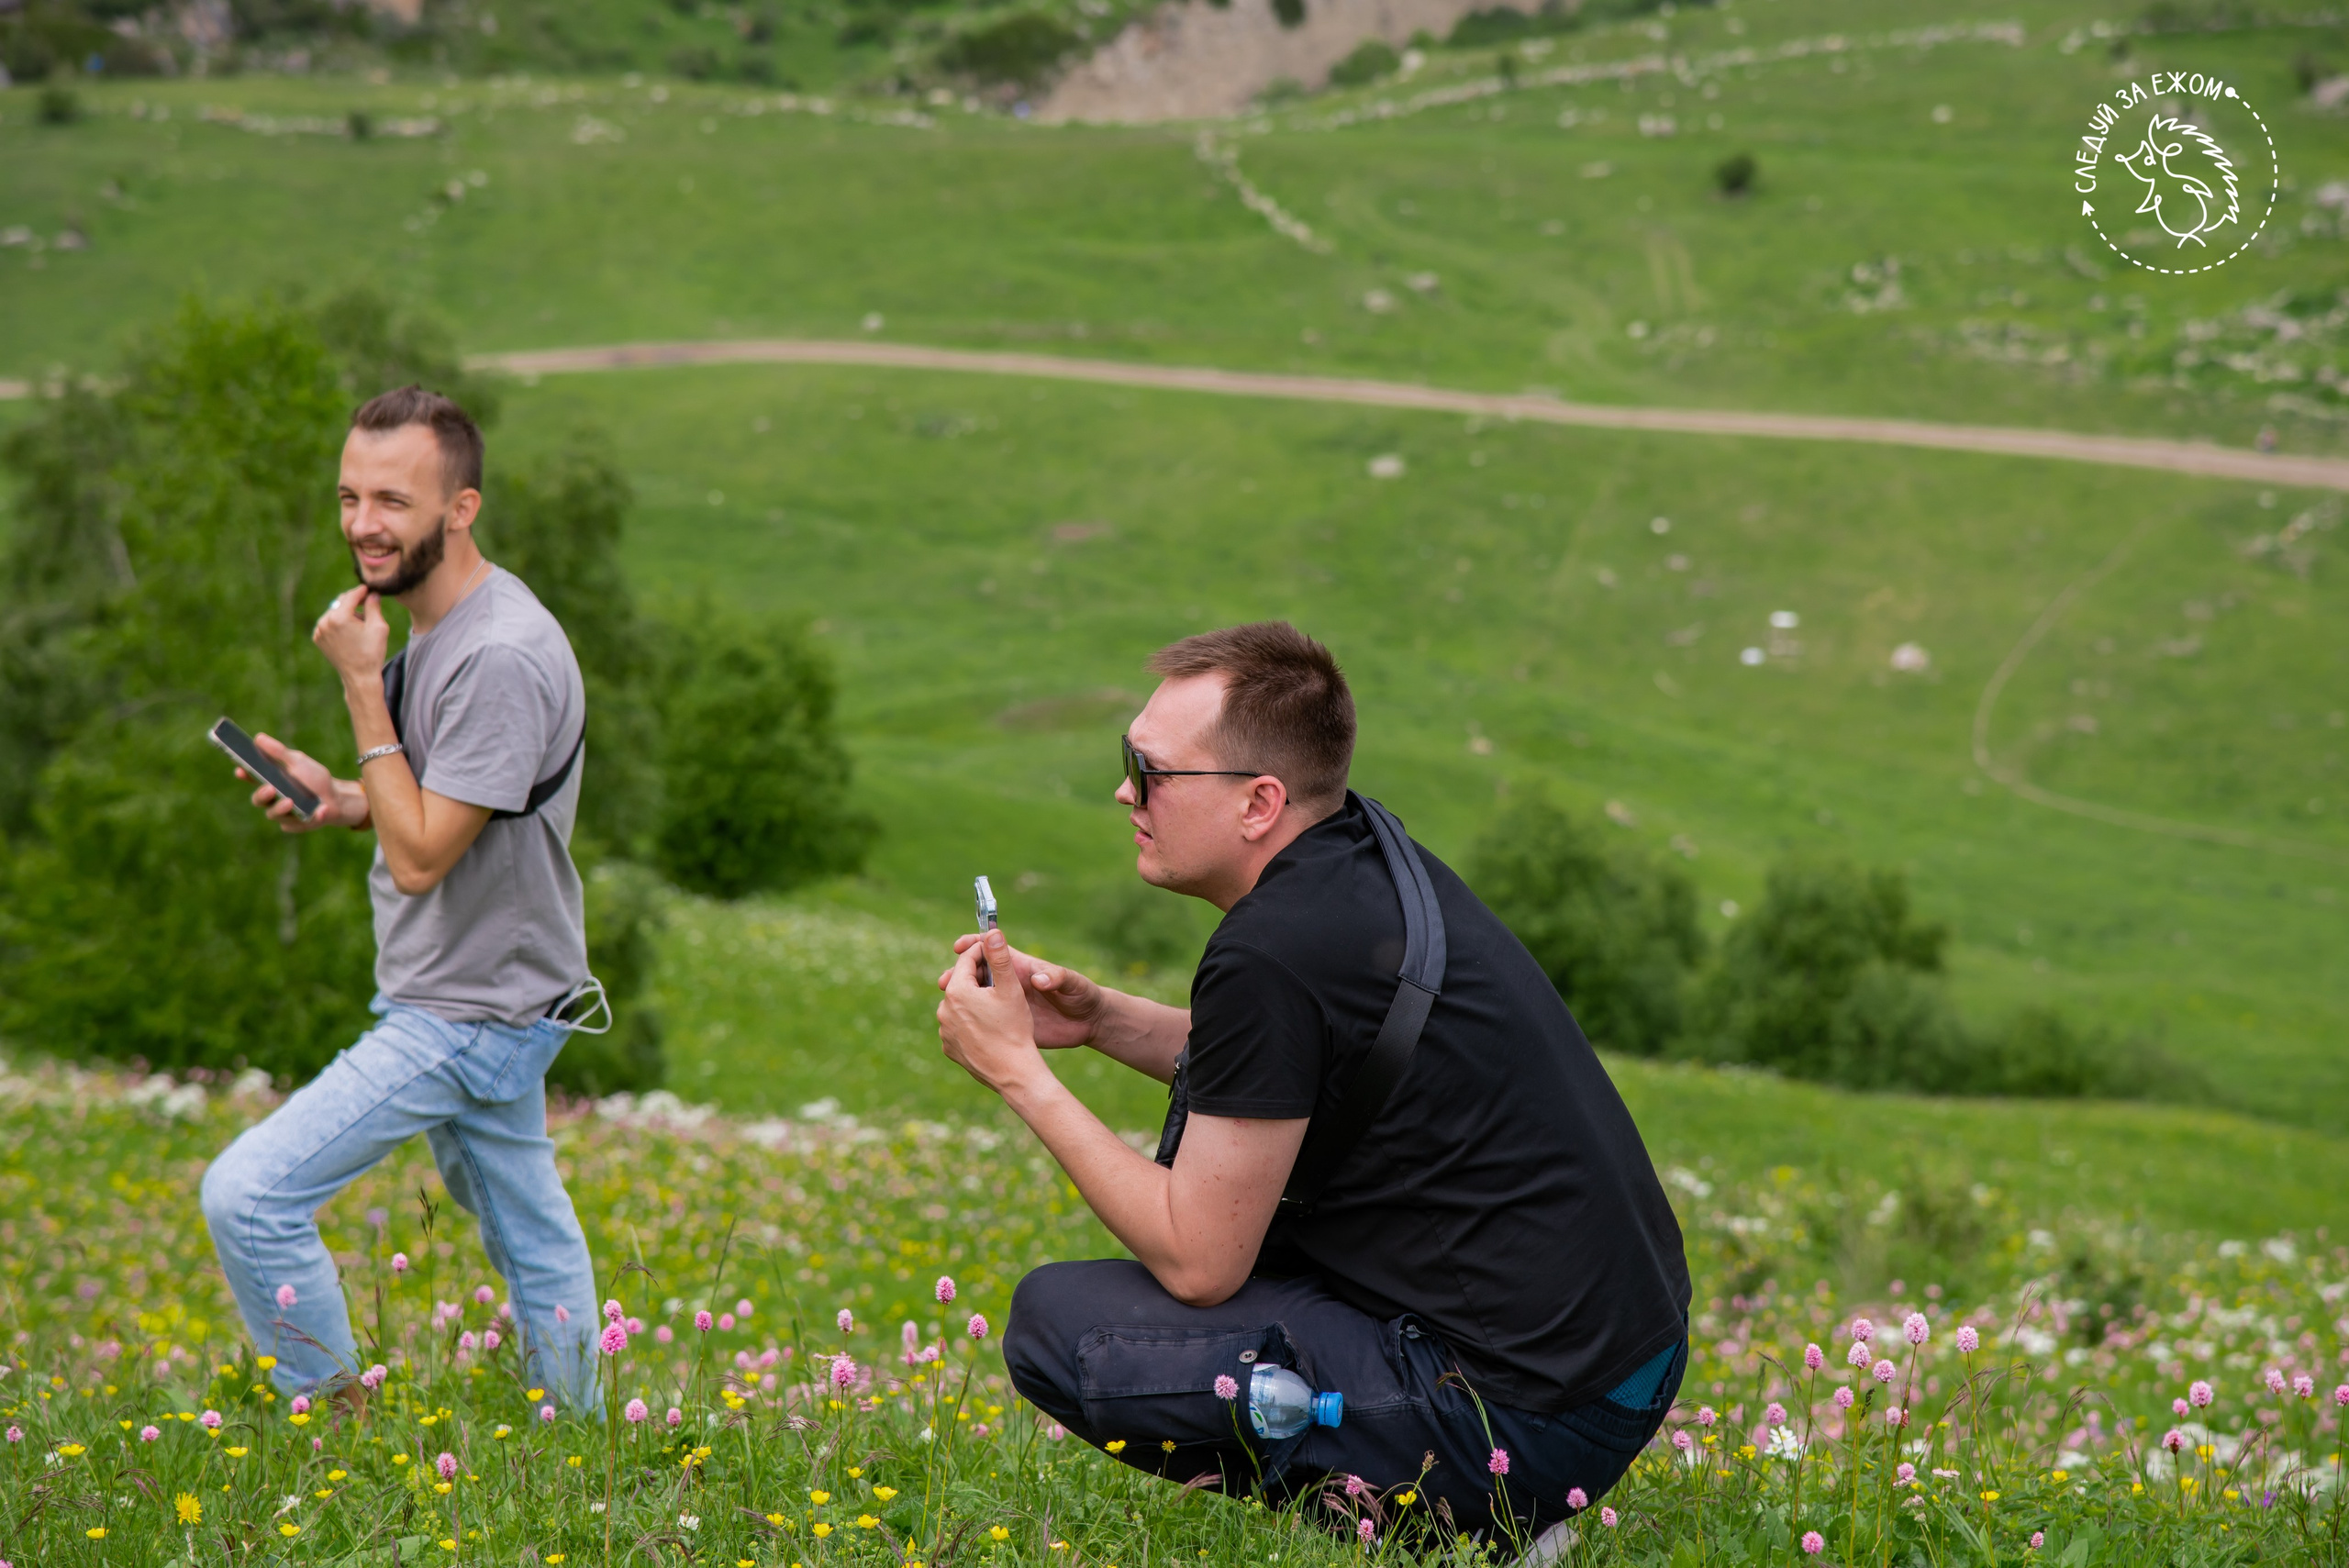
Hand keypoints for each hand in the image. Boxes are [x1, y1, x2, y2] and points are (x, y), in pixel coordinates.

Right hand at [237, 733, 359, 832]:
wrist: (336, 798)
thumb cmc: (313, 779)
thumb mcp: (298, 762)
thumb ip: (279, 753)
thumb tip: (259, 738)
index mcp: (271, 781)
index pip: (252, 777)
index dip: (244, 774)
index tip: (240, 769)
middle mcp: (272, 799)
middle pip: (258, 800)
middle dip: (262, 795)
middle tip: (270, 788)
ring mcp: (283, 814)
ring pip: (274, 814)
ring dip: (281, 808)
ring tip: (291, 801)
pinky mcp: (296, 825)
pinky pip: (298, 824)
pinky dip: (312, 816)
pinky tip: (321, 810)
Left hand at [313, 586, 390, 684]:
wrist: (359, 676)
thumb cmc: (371, 652)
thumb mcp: (379, 627)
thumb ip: (373, 606)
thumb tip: (372, 594)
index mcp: (339, 617)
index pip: (351, 596)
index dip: (361, 591)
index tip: (369, 588)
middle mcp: (325, 621)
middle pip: (340, 602)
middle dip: (354, 602)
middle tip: (367, 605)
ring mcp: (319, 630)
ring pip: (334, 612)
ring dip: (346, 613)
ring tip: (359, 626)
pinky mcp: (317, 638)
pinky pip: (328, 623)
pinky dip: (338, 623)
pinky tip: (349, 634)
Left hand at [936, 929, 1050, 1097]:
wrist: (1013, 1072)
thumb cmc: (1014, 1028)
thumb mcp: (1010, 989)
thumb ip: (999, 958)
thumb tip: (991, 932)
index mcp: (957, 991)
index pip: (967, 960)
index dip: (984, 953)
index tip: (996, 952)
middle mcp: (943, 1010)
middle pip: (961, 983)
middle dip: (979, 978)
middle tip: (1001, 981)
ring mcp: (944, 1031)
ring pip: (959, 1005)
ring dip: (974, 1001)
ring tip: (996, 1005)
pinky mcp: (949, 1048)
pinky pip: (958, 1027)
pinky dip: (970, 1022)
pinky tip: (989, 1027)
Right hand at [938, 933, 1103, 1048]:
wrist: (1087, 1023)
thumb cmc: (1082, 995)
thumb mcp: (1071, 984)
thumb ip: (1057, 978)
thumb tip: (1039, 979)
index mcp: (1021, 967)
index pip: (991, 948)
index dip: (974, 944)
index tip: (960, 946)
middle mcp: (1009, 983)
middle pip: (975, 973)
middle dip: (956, 974)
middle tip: (945, 981)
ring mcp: (1005, 1004)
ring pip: (974, 998)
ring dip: (958, 999)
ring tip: (948, 1006)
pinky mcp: (1007, 1024)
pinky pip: (982, 1020)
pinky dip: (967, 1022)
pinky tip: (959, 1030)